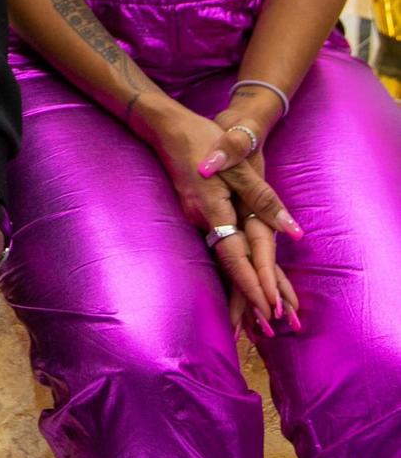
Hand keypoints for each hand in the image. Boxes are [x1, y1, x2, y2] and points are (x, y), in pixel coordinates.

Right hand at [138, 100, 296, 323]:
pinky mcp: (195, 212)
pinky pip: (217, 245)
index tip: (270, 313)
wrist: (165, 127)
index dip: (253, 286)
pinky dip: (232, 266)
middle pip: (229, 266)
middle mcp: (201, 221)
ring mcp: (194, 217)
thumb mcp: (238, 165)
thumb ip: (263, 199)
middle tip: (269, 331)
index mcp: (213, 210)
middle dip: (249, 300)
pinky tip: (239, 278)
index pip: (236, 258)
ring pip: (223, 258)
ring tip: (258, 318)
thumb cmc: (203, 140)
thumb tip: (292, 231)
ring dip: (242, 286)